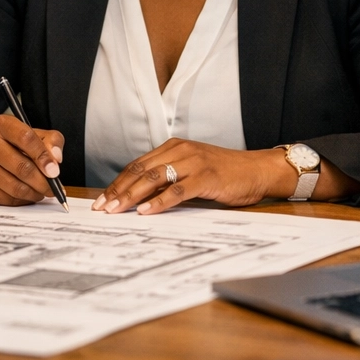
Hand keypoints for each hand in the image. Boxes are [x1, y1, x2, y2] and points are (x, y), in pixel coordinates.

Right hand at [0, 116, 64, 205]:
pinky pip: (6, 199)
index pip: (26, 138)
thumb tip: (56, 158)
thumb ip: (51, 141)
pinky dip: (21, 200)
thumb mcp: (34, 134)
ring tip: (41, 191)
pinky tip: (26, 194)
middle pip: (21, 167)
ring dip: (34, 193)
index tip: (54, 171)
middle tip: (53, 188)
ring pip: (15, 187)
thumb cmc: (13, 145)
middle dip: (43, 182)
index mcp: (1, 125)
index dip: (43, 156)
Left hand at [94, 139, 291, 214]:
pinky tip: (145, 211)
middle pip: (140, 171)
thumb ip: (169, 178)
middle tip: (102, 208)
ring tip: (117, 210)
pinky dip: (158, 202)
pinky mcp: (205, 177)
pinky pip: (176, 190)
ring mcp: (193, 162)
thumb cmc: (225, 174)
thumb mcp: (192, 170)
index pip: (137, 165)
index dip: (118, 182)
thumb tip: (139, 197)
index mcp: (174, 147)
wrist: (257, 170)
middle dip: (118, 190)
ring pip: (154, 178)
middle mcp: (180, 150)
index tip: (102, 199)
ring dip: (132, 196)